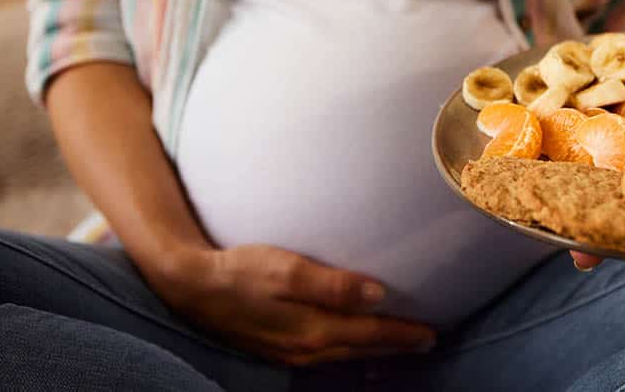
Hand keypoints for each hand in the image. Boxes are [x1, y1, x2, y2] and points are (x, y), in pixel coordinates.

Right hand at [148, 245, 435, 365]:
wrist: (192, 288)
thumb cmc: (240, 271)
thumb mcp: (287, 270)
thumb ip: (333, 284)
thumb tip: (377, 294)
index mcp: (314, 330)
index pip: (372, 333)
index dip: (403, 334)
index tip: (431, 332)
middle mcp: (307, 348)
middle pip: (364, 349)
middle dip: (396, 346)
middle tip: (427, 340)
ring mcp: (292, 353)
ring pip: (347, 354)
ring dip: (376, 350)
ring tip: (400, 344)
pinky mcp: (280, 348)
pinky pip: (327, 354)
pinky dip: (350, 350)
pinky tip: (353, 344)